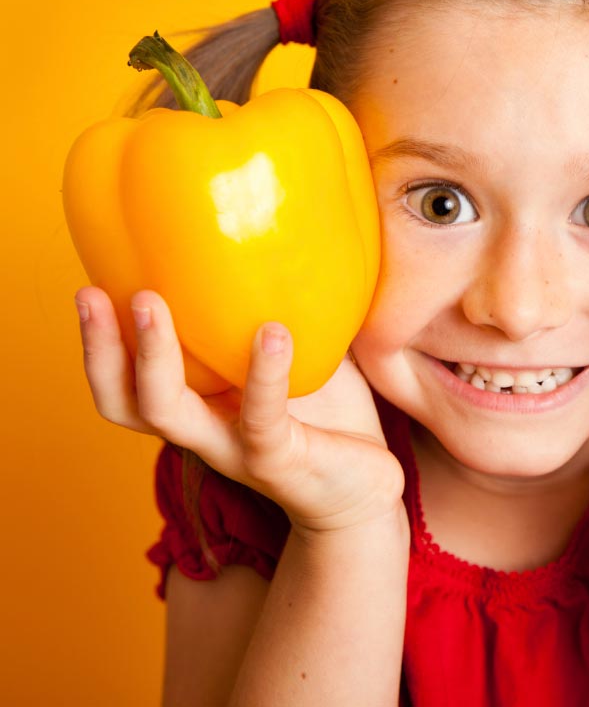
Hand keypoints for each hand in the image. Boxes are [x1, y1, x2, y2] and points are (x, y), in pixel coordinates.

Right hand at [74, 286, 405, 535]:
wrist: (368, 484)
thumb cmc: (329, 414)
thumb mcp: (298, 354)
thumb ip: (275, 311)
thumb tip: (278, 234)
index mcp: (199, 403)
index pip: (125, 380)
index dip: (98, 340)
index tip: (89, 283)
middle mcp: (202, 429)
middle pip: (123, 401)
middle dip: (100, 348)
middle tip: (93, 292)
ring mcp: (233, 448)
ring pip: (167, 412)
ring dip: (152, 357)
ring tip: (150, 302)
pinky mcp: (277, 461)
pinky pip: (260, 417)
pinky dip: (263, 374)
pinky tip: (272, 334)